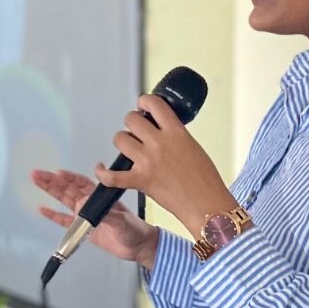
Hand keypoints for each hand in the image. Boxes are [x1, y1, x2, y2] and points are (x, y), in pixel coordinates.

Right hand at [30, 169, 159, 269]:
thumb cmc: (134, 229)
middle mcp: (90, 202)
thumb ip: (105, 214)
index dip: (69, 178)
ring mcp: (85, 215)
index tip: (58, 173)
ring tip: (37, 182)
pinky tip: (42, 209)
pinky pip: (65, 221)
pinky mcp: (83, 229)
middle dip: (52, 181)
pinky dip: (53, 215)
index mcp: (101, 196)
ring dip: (50, 192)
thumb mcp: (122, 220)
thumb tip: (85, 207)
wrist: (138, 246)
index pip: (81, 183)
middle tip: (37, 174)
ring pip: (64, 200)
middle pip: (68, 189)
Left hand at [94, 94, 235, 236]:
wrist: (207, 206)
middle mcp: (159, 144)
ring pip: (120, 140)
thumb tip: (159, 129)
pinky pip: (111, 175)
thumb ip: (175, 135)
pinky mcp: (140, 181)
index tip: (142, 105)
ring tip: (129, 148)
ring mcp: (148, 162)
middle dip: (132, 123)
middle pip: (131, 120)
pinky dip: (103, 173)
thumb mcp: (193, 146)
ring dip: (123, 142)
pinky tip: (101, 168)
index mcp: (176, 132)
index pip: (153, 104)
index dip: (144, 101)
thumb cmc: (205, 180)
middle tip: (137, 131)